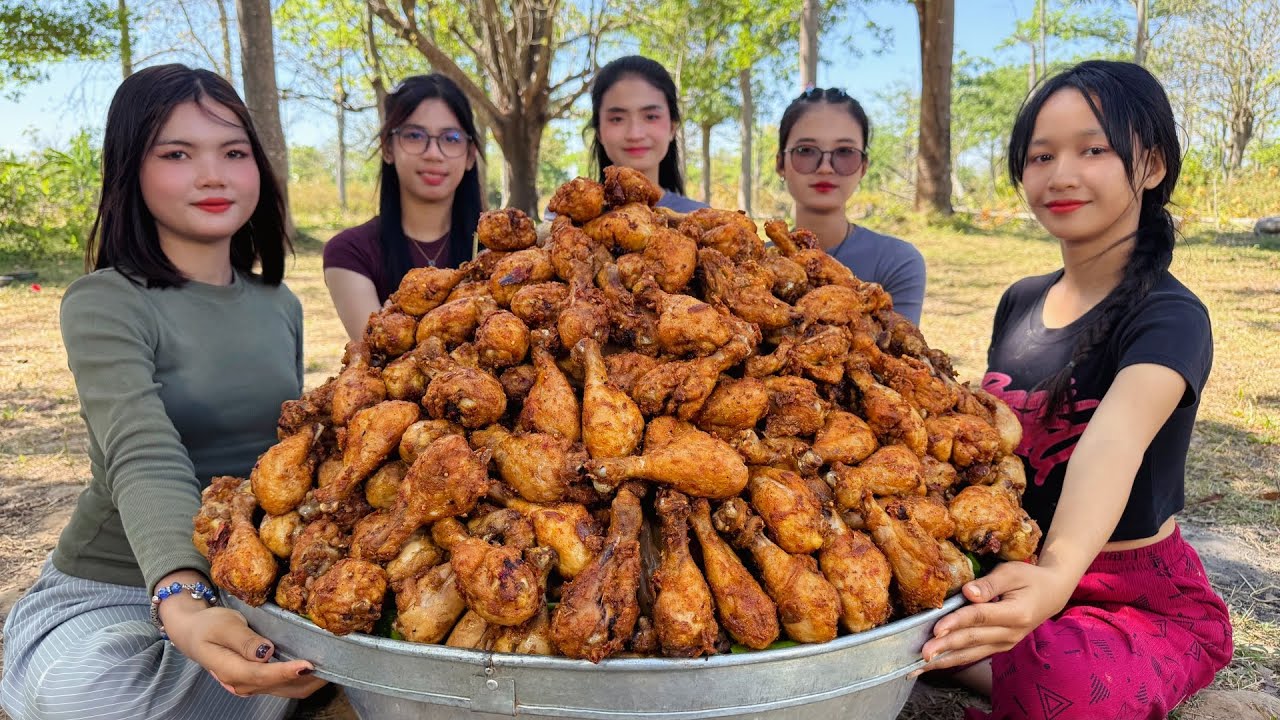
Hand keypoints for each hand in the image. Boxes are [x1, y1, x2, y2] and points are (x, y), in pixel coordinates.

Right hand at [167, 603, 327, 698]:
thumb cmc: (207, 625)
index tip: (308, 664)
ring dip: (307, 681)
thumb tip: (266, 652)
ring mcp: (249, 686)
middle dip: (306, 679)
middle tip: (333, 664)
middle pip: (279, 686)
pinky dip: (299, 679)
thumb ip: (244, 640)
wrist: (193, 632)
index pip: (262, 675)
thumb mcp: (223, 625)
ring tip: (331, 665)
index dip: (286, 672)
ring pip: (284, 690)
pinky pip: (282, 686)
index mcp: (230, 670)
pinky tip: (315, 667)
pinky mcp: (257, 681)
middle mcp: (242, 684)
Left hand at [916, 561, 1075, 672]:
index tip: (936, 628)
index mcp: (1016, 613)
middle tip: (922, 654)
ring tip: (921, 667)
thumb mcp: (1012, 572)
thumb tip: (968, 593)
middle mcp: (1011, 633)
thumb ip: (989, 584)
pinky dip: (953, 659)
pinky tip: (935, 663)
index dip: (957, 622)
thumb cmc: (1029, 578)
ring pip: (971, 654)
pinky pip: (974, 655)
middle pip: (973, 640)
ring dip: (945, 660)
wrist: (1052, 594)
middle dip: (946, 647)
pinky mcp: (999, 647)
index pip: (980, 617)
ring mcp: (1006, 643)